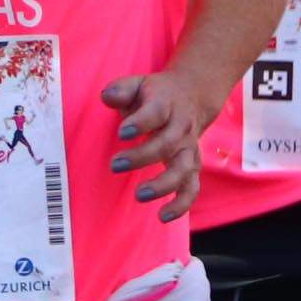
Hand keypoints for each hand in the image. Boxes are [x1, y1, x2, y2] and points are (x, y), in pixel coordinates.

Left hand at [100, 69, 208, 219]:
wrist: (193, 96)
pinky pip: (192, 188)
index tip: (122, 133)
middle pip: (166, 144)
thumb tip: (107, 97)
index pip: (156, 113)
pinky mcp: (192, 166)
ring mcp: (189, 149)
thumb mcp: (138, 84)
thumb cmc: (155, 94)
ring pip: (182, 169)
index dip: (140, 123)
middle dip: (141, 157)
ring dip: (163, 185)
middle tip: (115, 165)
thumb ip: (121, 90)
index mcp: (166, 104)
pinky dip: (181, 204)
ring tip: (139, 195)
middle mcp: (181, 128)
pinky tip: (163, 216)